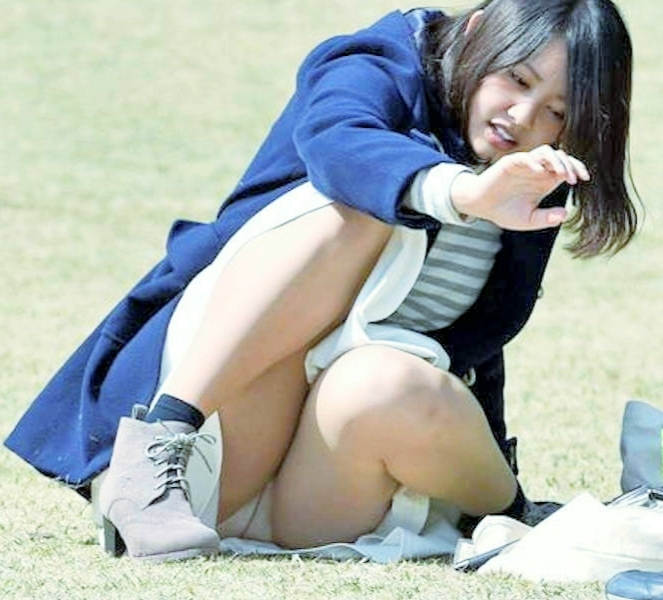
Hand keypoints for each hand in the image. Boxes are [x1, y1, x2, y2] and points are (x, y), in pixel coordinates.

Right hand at [451, 145, 589, 230]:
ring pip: (546, 152)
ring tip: (559, 174)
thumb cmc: (504, 212)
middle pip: (560, 156)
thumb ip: (545, 218)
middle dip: (570, 165)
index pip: (566, 168)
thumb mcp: (528, 220)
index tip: (584, 179)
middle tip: (572, 179)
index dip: (577, 169)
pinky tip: (539, 172)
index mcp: (544, 181)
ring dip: (555, 160)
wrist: (481, 207)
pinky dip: (534, 162)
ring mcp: (524, 165)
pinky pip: (525, 157)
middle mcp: (537, 170)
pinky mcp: (510, 163)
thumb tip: (564, 214)